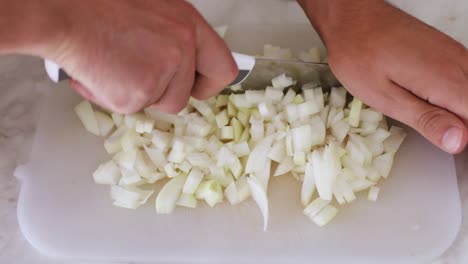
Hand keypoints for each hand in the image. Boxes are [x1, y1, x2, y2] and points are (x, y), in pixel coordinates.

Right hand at [49, 0, 237, 113]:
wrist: (64, 12)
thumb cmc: (100, 7)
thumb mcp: (153, 12)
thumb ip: (173, 37)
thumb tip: (183, 65)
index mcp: (188, 24)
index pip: (222, 67)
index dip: (209, 83)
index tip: (197, 85)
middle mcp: (182, 47)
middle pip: (186, 95)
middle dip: (165, 94)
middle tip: (144, 81)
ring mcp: (163, 71)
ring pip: (158, 103)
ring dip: (137, 93)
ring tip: (114, 67)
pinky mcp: (139, 91)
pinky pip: (132, 107)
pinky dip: (113, 97)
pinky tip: (100, 73)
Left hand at [299, 0, 467, 153]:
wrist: (353, 20)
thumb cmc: (360, 58)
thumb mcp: (387, 98)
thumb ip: (426, 120)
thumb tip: (458, 142)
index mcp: (447, 82)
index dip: (461, 138)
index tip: (443, 142)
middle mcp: (460, 66)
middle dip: (459, 126)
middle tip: (426, 126)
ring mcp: (456, 55)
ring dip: (456, 111)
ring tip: (420, 109)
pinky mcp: (449, 51)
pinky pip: (464, 79)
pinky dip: (453, 95)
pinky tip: (428, 98)